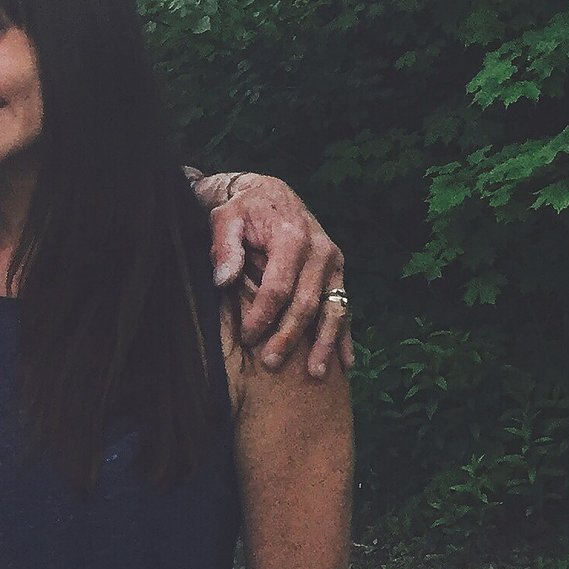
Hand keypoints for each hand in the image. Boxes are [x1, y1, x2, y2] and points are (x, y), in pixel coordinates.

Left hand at [199, 172, 352, 377]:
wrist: (272, 194)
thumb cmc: (244, 209)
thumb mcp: (226, 218)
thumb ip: (224, 247)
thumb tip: (222, 281)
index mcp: (292, 237)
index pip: (278, 286)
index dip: (263, 315)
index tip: (247, 337)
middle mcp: (320, 250)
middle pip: (306, 303)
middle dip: (289, 336)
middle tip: (270, 363)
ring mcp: (334, 262)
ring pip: (333, 309)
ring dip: (324, 343)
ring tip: (316, 374)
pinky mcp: (338, 272)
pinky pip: (344, 307)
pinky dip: (345, 336)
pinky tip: (345, 363)